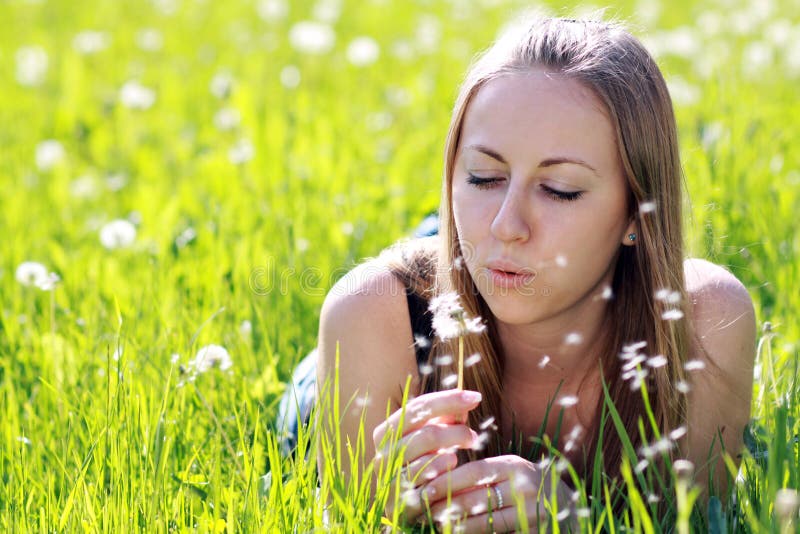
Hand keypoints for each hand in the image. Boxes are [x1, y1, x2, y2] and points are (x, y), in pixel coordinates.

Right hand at [372, 389, 482, 522]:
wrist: (406, 504)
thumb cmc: (422, 461)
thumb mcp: (431, 436)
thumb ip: (447, 417)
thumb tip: (468, 400)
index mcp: (386, 432)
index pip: (418, 408)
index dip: (448, 399)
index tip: (475, 397)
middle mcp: (382, 455)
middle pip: (426, 434)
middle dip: (456, 432)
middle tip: (474, 436)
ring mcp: (389, 481)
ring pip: (427, 460)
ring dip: (452, 452)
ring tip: (465, 450)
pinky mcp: (400, 505)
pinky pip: (427, 486)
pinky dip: (443, 473)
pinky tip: (453, 466)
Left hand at [420, 455, 575, 532]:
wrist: (566, 509)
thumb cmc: (526, 487)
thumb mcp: (509, 473)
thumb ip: (484, 473)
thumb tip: (440, 477)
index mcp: (514, 466)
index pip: (476, 471)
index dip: (450, 480)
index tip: (427, 487)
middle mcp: (525, 487)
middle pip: (479, 497)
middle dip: (449, 505)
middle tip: (426, 510)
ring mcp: (533, 512)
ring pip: (489, 521)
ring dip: (461, 525)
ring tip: (439, 525)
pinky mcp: (535, 531)